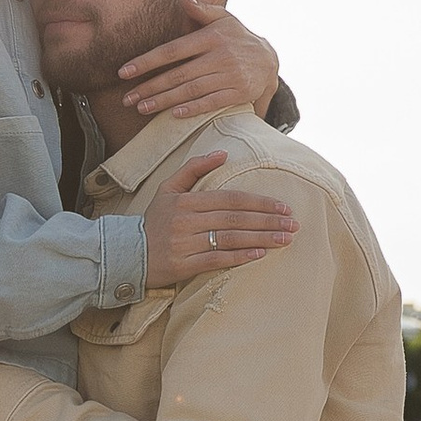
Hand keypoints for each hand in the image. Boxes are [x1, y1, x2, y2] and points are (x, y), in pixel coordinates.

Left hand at [113, 6, 282, 121]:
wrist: (269, 60)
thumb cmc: (237, 37)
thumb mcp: (224, 19)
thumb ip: (203, 10)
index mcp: (211, 37)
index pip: (172, 50)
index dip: (147, 61)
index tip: (124, 72)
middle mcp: (220, 56)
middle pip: (178, 74)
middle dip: (150, 87)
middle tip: (127, 99)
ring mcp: (230, 76)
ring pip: (191, 90)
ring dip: (164, 101)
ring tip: (142, 108)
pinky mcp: (239, 93)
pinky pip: (212, 102)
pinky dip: (193, 109)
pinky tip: (174, 115)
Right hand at [144, 150, 299, 287]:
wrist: (126, 253)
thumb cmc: (154, 221)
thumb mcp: (168, 189)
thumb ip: (193, 168)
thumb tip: (223, 154)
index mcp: (186, 200)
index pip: (230, 198)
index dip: (259, 202)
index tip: (284, 207)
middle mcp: (185, 220)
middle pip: (235, 218)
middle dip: (268, 221)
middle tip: (293, 224)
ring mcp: (183, 244)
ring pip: (229, 238)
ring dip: (261, 238)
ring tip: (286, 239)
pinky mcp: (181, 266)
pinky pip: (215, 260)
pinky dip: (239, 257)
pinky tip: (260, 254)